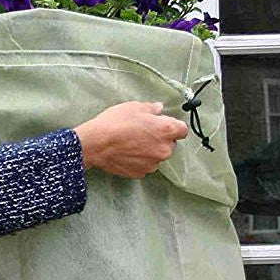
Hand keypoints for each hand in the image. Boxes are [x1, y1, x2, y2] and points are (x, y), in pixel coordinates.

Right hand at [72, 101, 188, 177]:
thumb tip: (158, 109)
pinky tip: (127, 152)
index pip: (183, 130)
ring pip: (157, 155)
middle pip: (170, 144)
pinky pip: (145, 165)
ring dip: (150, 150)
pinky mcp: (141, 173)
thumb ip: (151, 109)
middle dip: (160, 139)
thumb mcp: (134, 107)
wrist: (95, 144)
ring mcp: (153, 164)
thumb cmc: (114, 123)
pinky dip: (139, 160)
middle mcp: (164, 149)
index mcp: (166, 130)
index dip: (173, 126)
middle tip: (143, 132)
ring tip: (132, 143)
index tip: (163, 124)